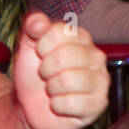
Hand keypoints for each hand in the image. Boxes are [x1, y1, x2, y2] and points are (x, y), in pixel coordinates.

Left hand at [11, 12, 109, 128]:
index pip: (60, 31)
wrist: (30, 107)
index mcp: (81, 38)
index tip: (40, 55)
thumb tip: (38, 21)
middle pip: (64, 56)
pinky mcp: (99, 104)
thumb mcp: (27, 47)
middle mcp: (96, 56)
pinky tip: (59, 104)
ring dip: (51, 88)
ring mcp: (101, 81)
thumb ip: (32, 28)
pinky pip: (72, 103)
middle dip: (45, 69)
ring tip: (53, 89)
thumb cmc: (34, 75)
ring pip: (68, 80)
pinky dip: (57, 106)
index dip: (41, 46)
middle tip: (46, 76)